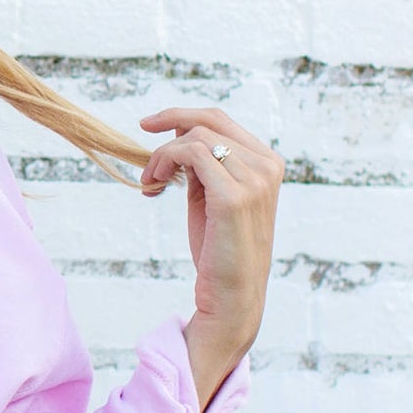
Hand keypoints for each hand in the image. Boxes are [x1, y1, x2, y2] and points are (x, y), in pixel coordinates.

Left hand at [138, 105, 284, 410]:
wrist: (232, 298)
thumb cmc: (220, 251)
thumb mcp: (211, 197)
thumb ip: (202, 165)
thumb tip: (177, 130)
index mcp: (267, 163)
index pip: (220, 119)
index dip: (180, 114)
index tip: (148, 124)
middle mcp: (267, 166)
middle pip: (207, 121)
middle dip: (167, 131)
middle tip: (146, 163)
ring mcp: (254, 180)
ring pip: (195, 137)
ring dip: (161, 156)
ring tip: (151, 183)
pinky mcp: (234, 197)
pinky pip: (190, 154)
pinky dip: (164, 162)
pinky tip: (154, 187)